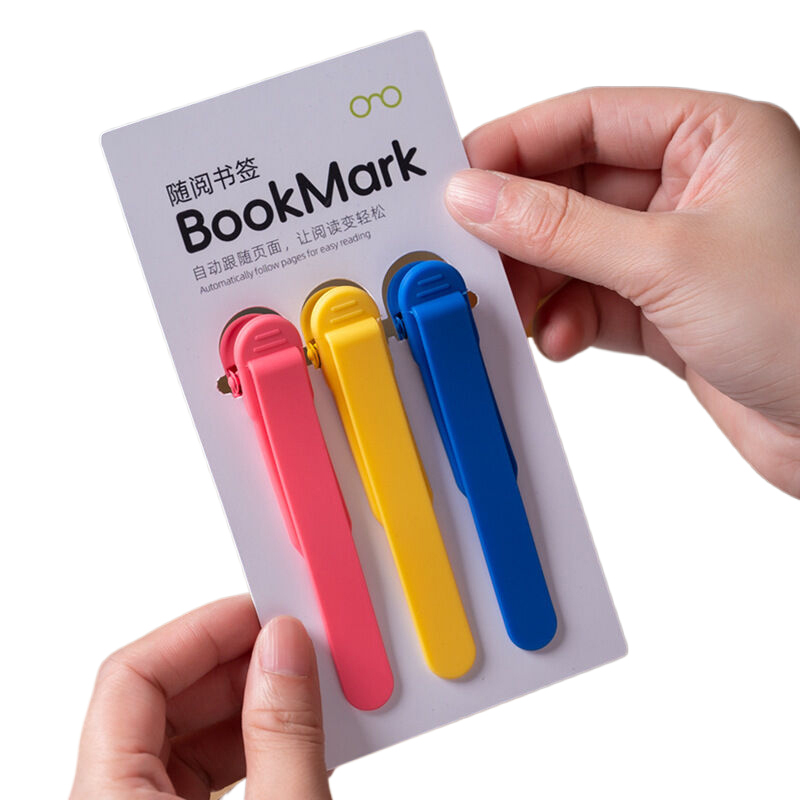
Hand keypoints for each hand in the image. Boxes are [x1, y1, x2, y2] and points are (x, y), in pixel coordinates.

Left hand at [70, 596, 331, 799]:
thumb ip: (283, 736)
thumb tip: (285, 650)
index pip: (132, 678)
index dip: (201, 632)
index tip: (261, 613)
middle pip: (158, 702)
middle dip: (235, 664)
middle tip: (293, 647)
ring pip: (183, 738)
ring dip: (248, 705)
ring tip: (304, 692)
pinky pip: (201, 775)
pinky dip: (250, 747)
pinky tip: (296, 740)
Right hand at [445, 87, 799, 497]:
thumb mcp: (668, 260)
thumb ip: (561, 228)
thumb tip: (477, 197)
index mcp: (712, 139)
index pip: (589, 119)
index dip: (517, 145)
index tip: (457, 178)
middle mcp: (692, 190)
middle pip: (572, 189)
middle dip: (521, 227)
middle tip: (470, 253)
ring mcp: (674, 254)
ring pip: (573, 251)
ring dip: (538, 281)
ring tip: (516, 307)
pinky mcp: (663, 311)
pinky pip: (589, 301)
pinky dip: (563, 320)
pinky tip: (559, 338)